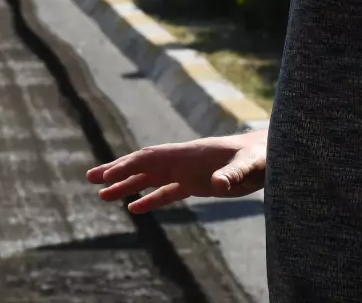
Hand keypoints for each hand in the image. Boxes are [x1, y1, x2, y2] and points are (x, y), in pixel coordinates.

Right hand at [86, 129, 267, 213]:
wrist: (272, 156)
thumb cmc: (261, 157)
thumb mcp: (249, 165)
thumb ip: (233, 174)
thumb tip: (219, 185)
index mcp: (188, 154)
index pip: (150, 158)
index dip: (126, 165)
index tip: (104, 175)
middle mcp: (182, 161)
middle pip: (141, 165)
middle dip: (115, 171)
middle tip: (89, 179)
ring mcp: (188, 172)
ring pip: (149, 178)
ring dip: (126, 186)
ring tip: (101, 196)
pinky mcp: (197, 184)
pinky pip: (167, 192)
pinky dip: (149, 199)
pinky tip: (134, 208)